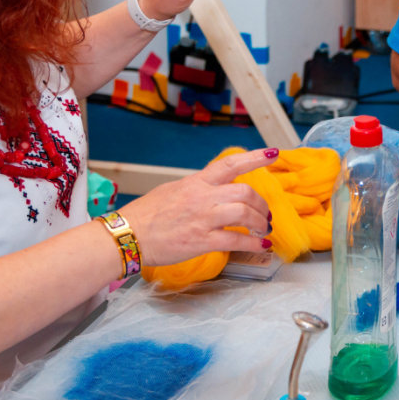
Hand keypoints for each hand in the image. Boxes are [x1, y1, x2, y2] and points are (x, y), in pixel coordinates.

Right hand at [118, 148, 277, 264]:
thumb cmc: (145, 215)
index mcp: (196, 182)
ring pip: (244, 213)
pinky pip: (235, 240)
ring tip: (264, 230)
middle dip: (261, 203)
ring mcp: (203, 219)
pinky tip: (261, 245)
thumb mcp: (173, 190)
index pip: (230, 164)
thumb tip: (215, 188)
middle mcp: (202, 197)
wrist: (126, 236)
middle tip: (265, 214)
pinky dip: (253, 243)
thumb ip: (197, 188)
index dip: (254, 157)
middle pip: (245, 191)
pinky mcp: (201, 241)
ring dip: (261, 222)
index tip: (272, 154)